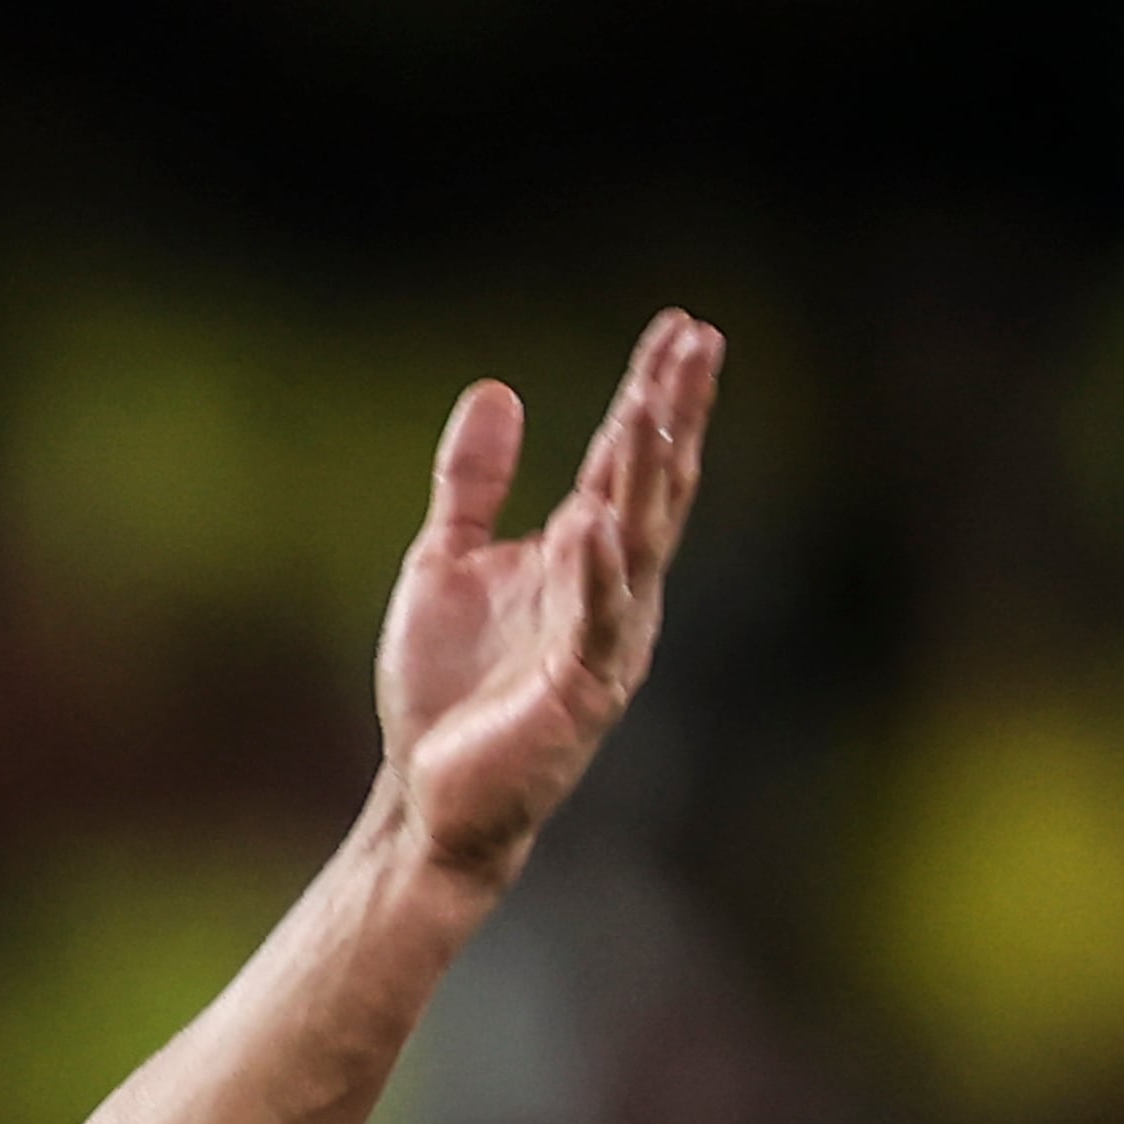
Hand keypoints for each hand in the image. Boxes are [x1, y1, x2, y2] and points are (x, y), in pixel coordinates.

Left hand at [372, 309, 724, 886]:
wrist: (425, 794)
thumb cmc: (446, 689)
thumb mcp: (448, 561)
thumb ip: (474, 483)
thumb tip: (497, 389)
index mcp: (586, 559)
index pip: (629, 464)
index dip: (654, 396)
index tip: (681, 328)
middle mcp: (613, 594)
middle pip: (653, 490)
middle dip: (673, 416)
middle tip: (697, 343)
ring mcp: (602, 643)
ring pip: (635, 546)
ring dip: (644, 480)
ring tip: (651, 410)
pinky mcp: (578, 695)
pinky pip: (594, 625)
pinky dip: (594, 574)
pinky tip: (592, 521)